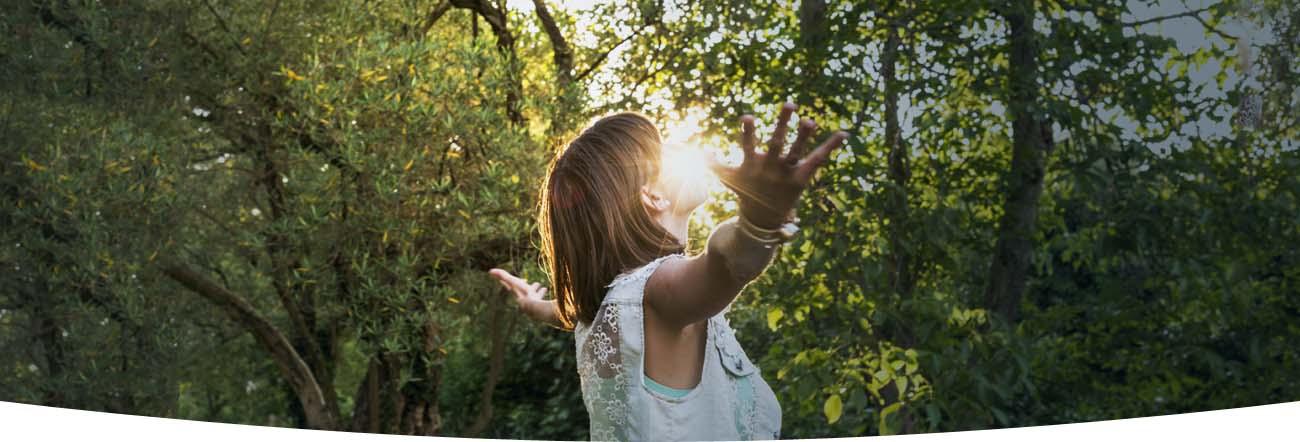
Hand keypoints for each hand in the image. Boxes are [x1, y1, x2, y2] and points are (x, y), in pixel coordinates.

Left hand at [488, 268, 547, 308]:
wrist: (534, 308)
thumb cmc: (523, 294)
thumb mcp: (512, 282)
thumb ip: (503, 276)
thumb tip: (490, 270)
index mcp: (516, 291)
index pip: (509, 285)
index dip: (506, 282)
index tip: (502, 279)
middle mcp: (523, 296)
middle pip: (522, 289)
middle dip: (524, 284)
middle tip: (525, 281)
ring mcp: (531, 299)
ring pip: (533, 292)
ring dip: (535, 288)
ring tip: (539, 284)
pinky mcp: (539, 302)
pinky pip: (540, 296)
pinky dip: (542, 292)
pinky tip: (545, 289)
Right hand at [707, 102, 848, 228]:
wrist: (764, 217)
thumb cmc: (746, 190)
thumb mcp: (729, 178)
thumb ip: (715, 164)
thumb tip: (702, 152)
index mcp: (752, 165)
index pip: (748, 145)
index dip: (748, 132)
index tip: (748, 116)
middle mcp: (771, 167)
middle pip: (777, 143)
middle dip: (783, 124)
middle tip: (789, 103)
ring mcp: (787, 172)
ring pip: (796, 151)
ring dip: (804, 135)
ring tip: (811, 119)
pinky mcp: (802, 177)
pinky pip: (818, 159)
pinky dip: (831, 147)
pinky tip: (844, 133)